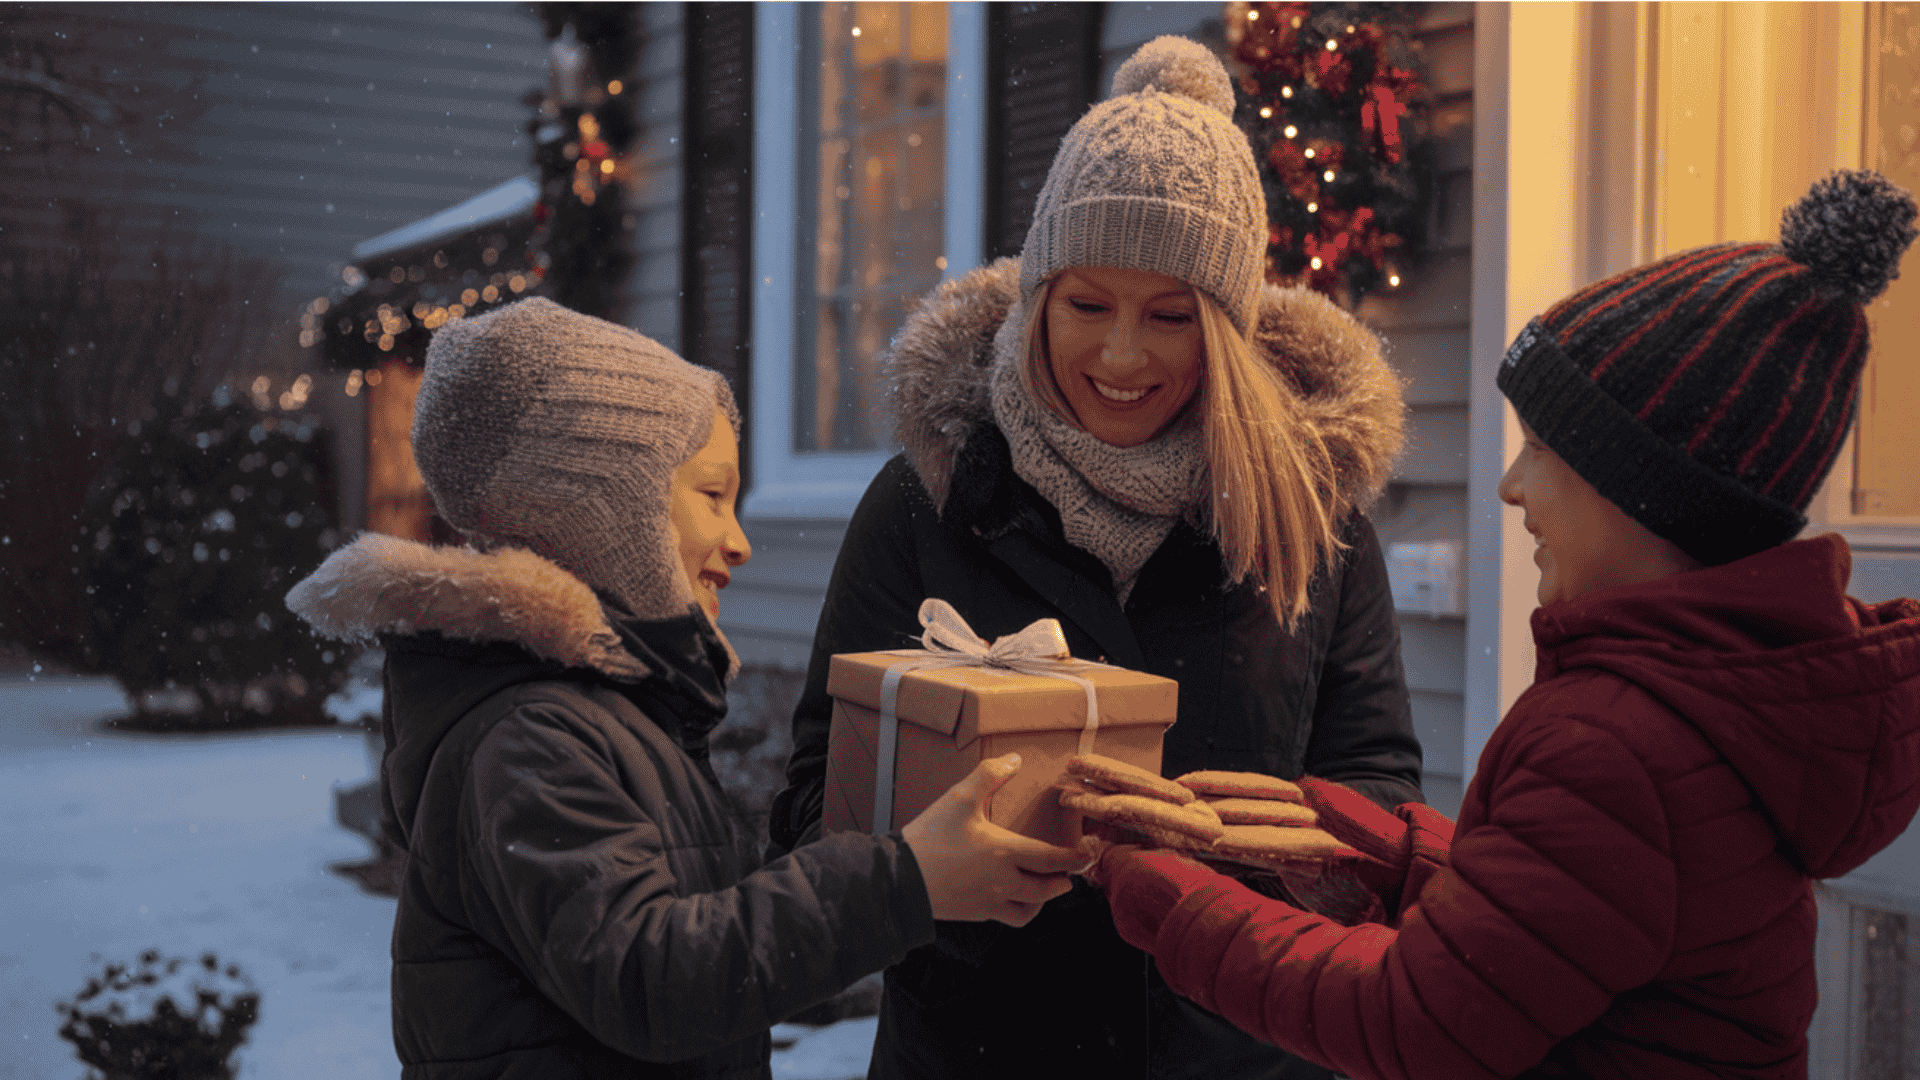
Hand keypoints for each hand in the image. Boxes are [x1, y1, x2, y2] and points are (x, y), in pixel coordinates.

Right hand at [901, 754, 1092, 925]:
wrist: (900, 880)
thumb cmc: (931, 838)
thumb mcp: (959, 798)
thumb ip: (989, 775)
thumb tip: (1015, 760)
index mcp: (1005, 853)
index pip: (1052, 859)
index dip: (1073, 859)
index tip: (1086, 856)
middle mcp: (1004, 882)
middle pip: (1047, 889)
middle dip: (1062, 881)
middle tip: (1069, 873)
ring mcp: (989, 902)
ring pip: (1029, 910)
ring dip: (1042, 900)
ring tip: (1044, 889)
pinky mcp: (974, 913)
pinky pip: (1006, 917)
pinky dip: (1019, 909)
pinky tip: (1011, 896)